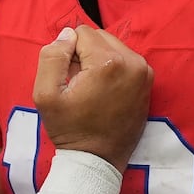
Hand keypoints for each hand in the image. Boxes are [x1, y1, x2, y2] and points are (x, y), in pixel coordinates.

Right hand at [32, 26, 151, 170]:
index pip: (80, 32)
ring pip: (112, 46)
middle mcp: (133, 62)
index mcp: (109, 62)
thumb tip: (67, 35)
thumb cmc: (69, 129)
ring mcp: (144, 72)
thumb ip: (52, 57)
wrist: (97, 160)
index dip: (68, 53)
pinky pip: (125, 60)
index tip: (69, 79)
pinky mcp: (148, 82)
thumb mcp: (45, 94)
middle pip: (99, 36)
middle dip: (84, 54)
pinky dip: (112, 69)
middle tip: (79, 84)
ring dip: (98, 60)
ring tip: (91, 89)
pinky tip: (104, 92)